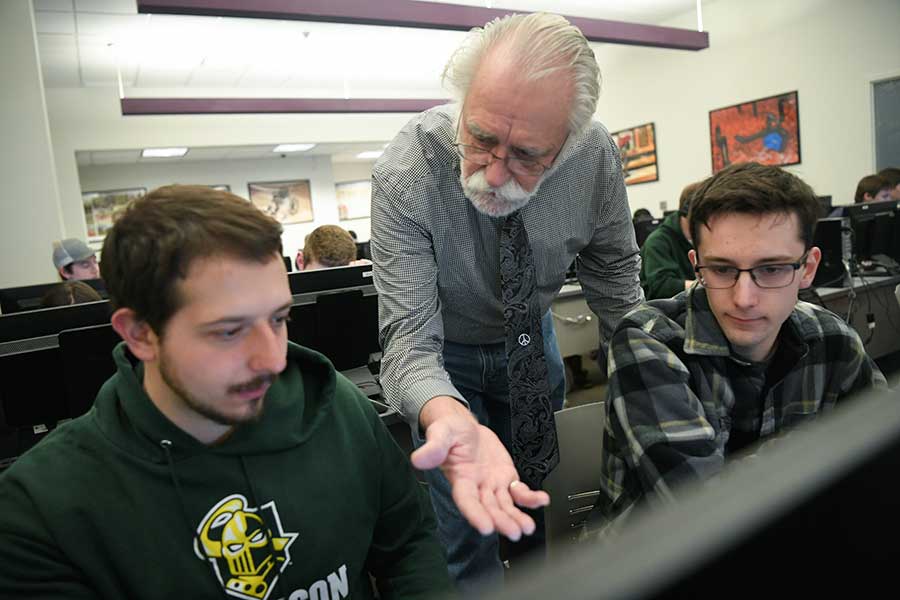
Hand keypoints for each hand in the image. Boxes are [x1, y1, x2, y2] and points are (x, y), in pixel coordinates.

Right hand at [411, 397, 549, 540]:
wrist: (465, 427)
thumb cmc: (450, 431)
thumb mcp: (441, 433)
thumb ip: (433, 447)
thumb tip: (418, 459)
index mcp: (460, 478)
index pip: (466, 500)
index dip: (475, 514)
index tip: (485, 527)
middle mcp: (477, 486)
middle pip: (489, 508)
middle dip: (501, 521)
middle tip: (513, 531)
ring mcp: (492, 485)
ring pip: (505, 505)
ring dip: (516, 517)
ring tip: (526, 527)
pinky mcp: (506, 478)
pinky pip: (519, 492)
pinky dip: (530, 498)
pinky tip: (541, 500)